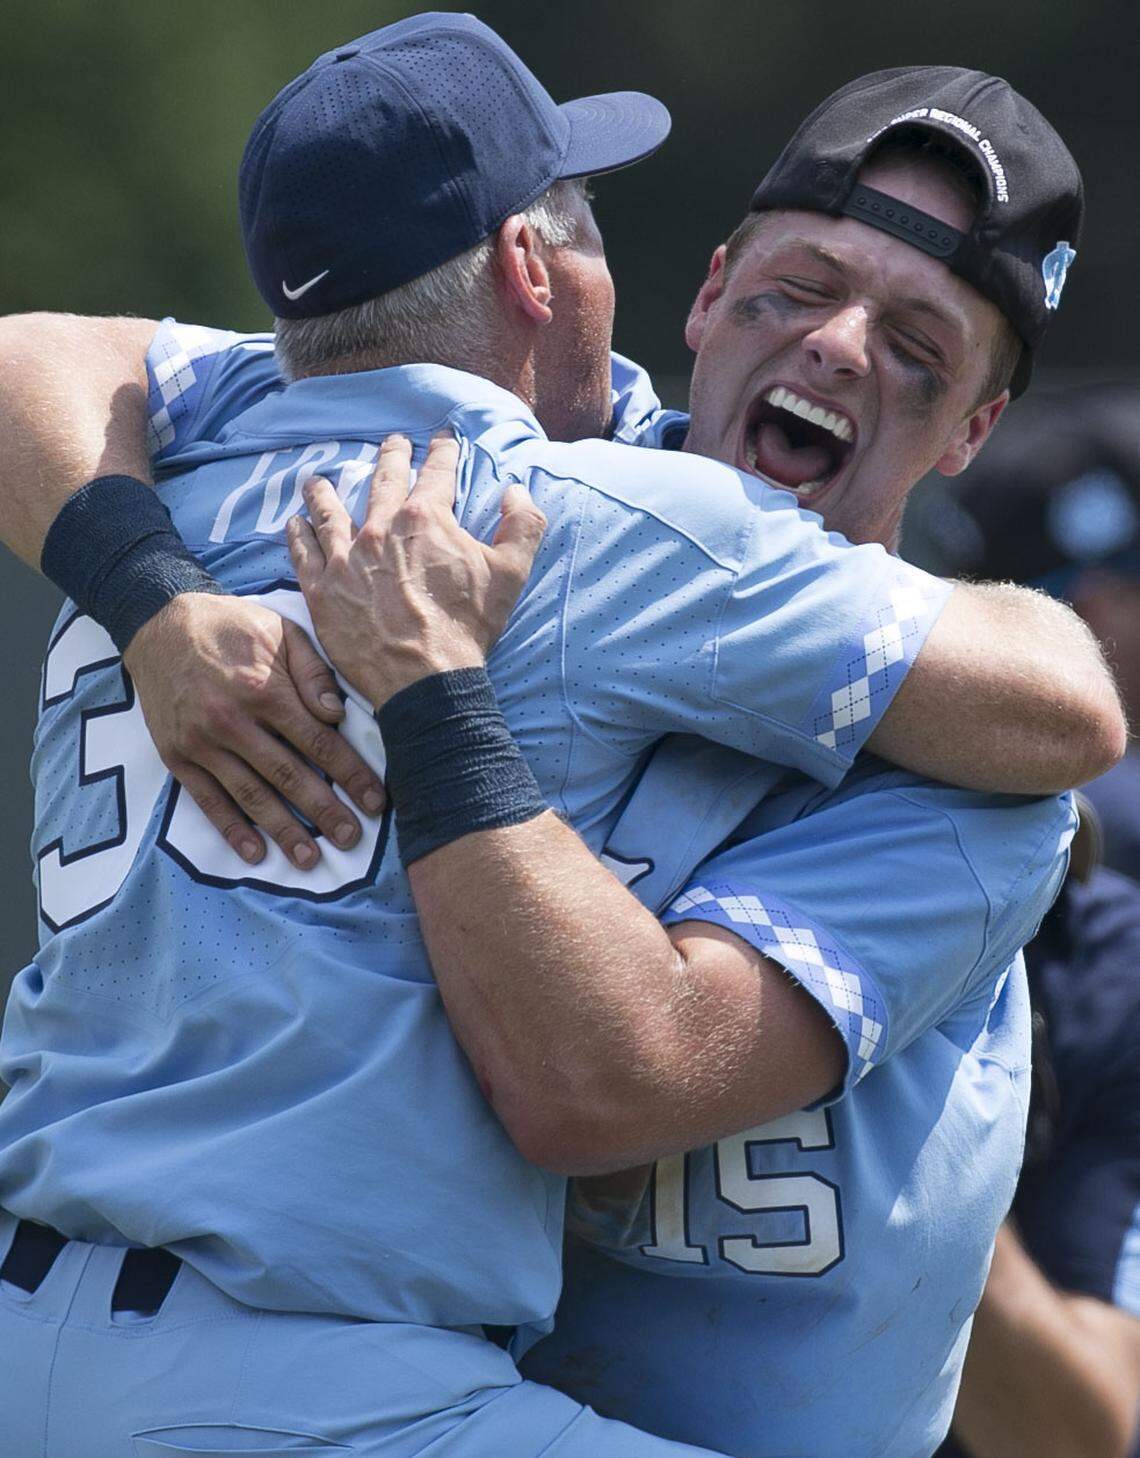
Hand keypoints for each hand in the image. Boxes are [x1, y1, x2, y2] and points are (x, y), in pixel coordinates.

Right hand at [123, 592, 386, 867]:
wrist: (158, 624)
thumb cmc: (231, 627)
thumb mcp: (281, 631)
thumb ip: (313, 672)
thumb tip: (337, 714)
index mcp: (265, 690)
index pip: (319, 743)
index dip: (351, 775)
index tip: (375, 802)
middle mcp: (232, 722)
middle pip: (289, 776)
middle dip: (325, 812)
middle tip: (351, 839)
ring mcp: (201, 743)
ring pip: (251, 796)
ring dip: (283, 830)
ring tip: (310, 859)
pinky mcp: (177, 756)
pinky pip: (208, 800)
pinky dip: (232, 829)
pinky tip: (255, 853)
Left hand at [288, 432, 545, 707]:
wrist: (425, 680)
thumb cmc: (468, 628)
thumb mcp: (511, 574)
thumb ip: (523, 525)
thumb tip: (516, 492)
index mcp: (427, 519)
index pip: (436, 473)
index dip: (442, 452)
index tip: (443, 440)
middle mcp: (381, 528)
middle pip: (383, 481)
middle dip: (390, 457)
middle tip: (391, 444)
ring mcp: (346, 558)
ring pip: (330, 512)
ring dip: (325, 492)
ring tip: (318, 480)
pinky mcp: (323, 590)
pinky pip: (303, 553)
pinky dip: (297, 534)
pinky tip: (293, 523)